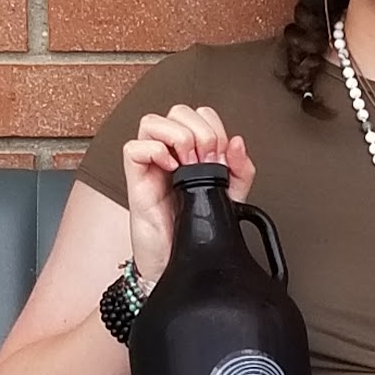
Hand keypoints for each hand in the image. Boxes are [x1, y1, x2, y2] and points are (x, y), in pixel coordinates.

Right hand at [120, 104, 254, 282]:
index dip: (214, 127)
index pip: (200, 115)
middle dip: (199, 131)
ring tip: (188, 162)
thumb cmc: (196, 230)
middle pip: (178, 111)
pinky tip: (171, 171)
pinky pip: (134, 149)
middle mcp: (170, 154)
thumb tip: (236, 143)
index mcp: (192, 153)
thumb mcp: (230, 199)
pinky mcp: (137, 180)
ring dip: (177, 137)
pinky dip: (155, 152)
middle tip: (206, 158)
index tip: (221, 155)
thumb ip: (240, 171)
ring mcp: (152, 165)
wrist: (179, 262)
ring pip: (152, 122)